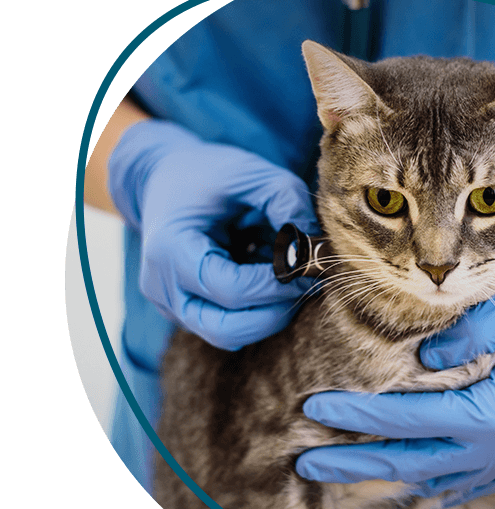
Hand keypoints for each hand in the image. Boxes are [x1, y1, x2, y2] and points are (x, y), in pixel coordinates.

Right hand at [108, 120, 318, 349]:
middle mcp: (163, 286)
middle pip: (227, 330)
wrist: (165, 178)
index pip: (231, 290)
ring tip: (289, 279)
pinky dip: (257, 310)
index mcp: (170, 249)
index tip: (308, 266)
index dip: (277, 285)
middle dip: (276, 312)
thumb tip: (318, 242)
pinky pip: (227, 325)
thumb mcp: (249, 172)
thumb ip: (285, 200)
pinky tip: (270, 278)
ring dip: (268, 314)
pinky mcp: (186, 310)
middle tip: (307, 283)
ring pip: (229, 335)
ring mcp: (171, 304)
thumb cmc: (206, 173)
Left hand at [296, 218, 494, 506]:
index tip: (314, 405)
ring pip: (435, 480)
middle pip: (413, 463)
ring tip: (340, 472)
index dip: (358, 414)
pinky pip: (462, 482)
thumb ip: (467, 332)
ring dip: (384, 476)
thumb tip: (422, 358)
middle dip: (355, 463)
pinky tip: (399, 478)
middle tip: (306, 460)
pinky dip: (424, 481)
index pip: (410, 419)